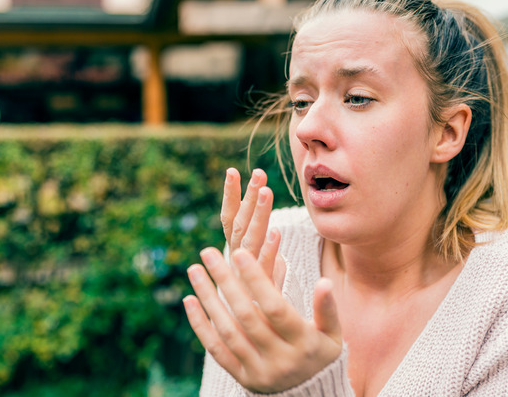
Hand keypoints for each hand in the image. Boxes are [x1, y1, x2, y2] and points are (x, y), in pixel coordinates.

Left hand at [183, 247, 342, 392]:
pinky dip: (200, 325)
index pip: (275, 307)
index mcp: (303, 343)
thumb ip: (327, 308)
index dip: (256, 280)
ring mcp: (258, 370)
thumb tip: (324, 282)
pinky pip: (216, 350)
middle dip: (225, 281)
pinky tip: (189, 300)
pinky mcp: (242, 378)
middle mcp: (280, 359)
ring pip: (227, 331)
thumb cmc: (319, 353)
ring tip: (194, 270)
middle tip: (208, 252)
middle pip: (246, 316)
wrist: (309, 396)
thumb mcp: (331, 334)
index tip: (239, 252)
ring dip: (208, 299)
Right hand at [220, 168, 284, 288]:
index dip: (232, 195)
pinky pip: (265, 266)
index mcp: (236, 251)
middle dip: (247, 197)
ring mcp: (247, 272)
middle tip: (257, 173)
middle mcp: (237, 259)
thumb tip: (275, 233)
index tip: (233, 171)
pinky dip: (270, 250)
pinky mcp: (260, 289)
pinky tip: (277, 233)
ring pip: (251, 239)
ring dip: (259, 214)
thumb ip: (266, 252)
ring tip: (267, 191)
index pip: (231, 218)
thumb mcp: (263, 272)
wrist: (254, 336)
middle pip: (240, 223)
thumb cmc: (258, 300)